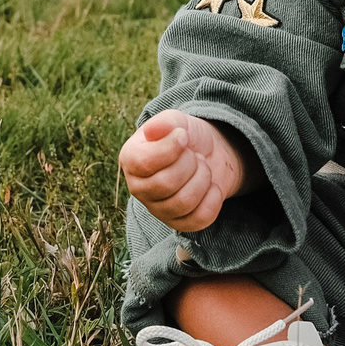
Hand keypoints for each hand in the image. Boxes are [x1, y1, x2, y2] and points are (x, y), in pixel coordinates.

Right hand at [120, 110, 249, 233]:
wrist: (208, 153)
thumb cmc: (186, 136)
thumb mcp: (177, 121)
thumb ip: (166, 122)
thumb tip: (152, 130)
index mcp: (130, 159)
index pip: (144, 163)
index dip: (170, 149)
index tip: (183, 135)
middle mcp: (138, 188)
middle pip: (165, 184)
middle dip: (190, 164)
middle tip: (195, 155)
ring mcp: (157, 209)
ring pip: (183, 202)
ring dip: (203, 179)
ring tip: (202, 168)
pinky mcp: (178, 224)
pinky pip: (199, 219)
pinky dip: (213, 199)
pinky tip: (212, 186)